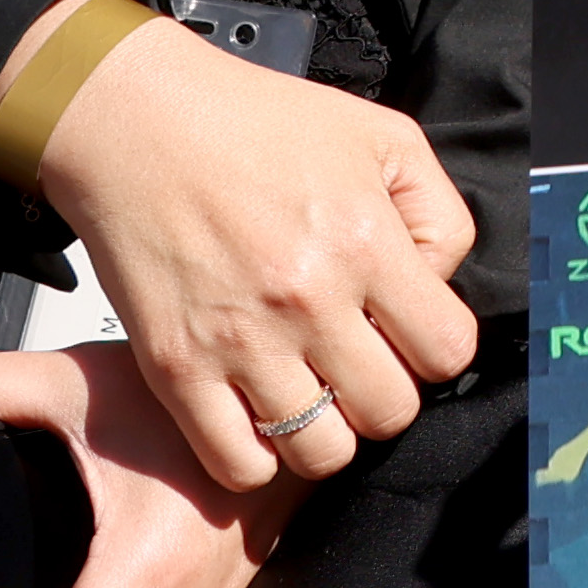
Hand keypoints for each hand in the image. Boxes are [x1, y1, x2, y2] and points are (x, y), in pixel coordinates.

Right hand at [19, 12, 480, 498]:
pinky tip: (258, 414)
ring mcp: (239, 342)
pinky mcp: (175, 369)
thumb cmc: (258, 123)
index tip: (411, 333)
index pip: (447, 350)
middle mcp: (307, 300)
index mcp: (366, 242)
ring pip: (320, 452)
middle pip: (390, 411)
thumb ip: (438, 214)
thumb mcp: (385, 137)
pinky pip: (237, 464)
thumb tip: (439, 284)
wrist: (139, 124)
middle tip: (359, 365)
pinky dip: (257, 458)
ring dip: (326, 432)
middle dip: (387, 394)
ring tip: (311, 393)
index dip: (437, 347)